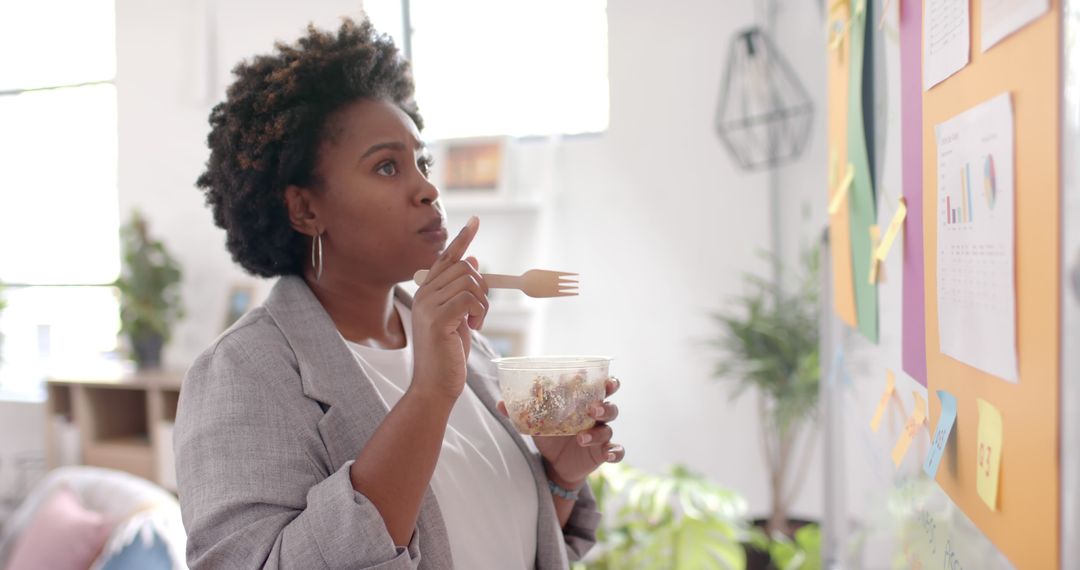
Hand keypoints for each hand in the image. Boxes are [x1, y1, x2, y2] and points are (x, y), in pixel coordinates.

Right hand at [410, 217, 488, 402]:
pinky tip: (471, 328)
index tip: (475, 221)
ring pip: (469, 281)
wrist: (434, 386)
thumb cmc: (447, 355)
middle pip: (464, 267)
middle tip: (477, 315)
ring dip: (482, 304)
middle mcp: (424, 294)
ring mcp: (428, 305)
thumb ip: (462, 291)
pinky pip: (469, 299)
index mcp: (427, 292)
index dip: (462, 239)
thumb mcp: (458, 318)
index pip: (446, 257)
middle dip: (481, 289)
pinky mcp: (437, 318)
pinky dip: (479, 313)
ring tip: (473, 324)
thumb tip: (472, 260)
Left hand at [499, 377, 624, 488]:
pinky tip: (608, 454)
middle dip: (605, 405)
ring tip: (580, 437)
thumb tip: (499, 403)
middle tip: (592, 409)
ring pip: (608, 429)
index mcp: (583, 403)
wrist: (556, 463)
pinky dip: (615, 452)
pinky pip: (617, 451)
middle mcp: (596, 417)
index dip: (606, 381)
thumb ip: (520, 412)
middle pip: (610, 406)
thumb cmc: (551, 434)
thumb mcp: (536, 422)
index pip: (600, 387)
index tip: (604, 379)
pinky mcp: (603, 452)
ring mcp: (601, 435)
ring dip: (597, 432)